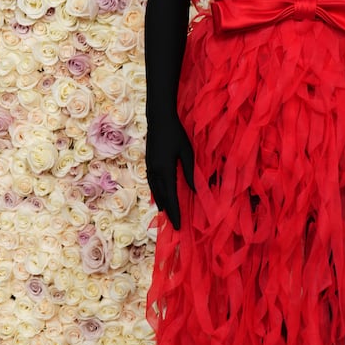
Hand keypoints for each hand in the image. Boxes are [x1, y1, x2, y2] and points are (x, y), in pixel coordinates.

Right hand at [145, 115, 194, 229]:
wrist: (158, 118)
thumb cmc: (176, 133)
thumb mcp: (187, 152)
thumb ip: (190, 172)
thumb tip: (195, 190)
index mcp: (165, 170)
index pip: (171, 196)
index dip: (175, 212)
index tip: (178, 225)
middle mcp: (155, 171)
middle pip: (161, 197)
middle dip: (168, 212)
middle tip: (173, 226)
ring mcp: (150, 167)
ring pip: (154, 190)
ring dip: (161, 203)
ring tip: (166, 214)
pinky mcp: (149, 162)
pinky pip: (152, 183)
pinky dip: (156, 192)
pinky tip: (158, 196)